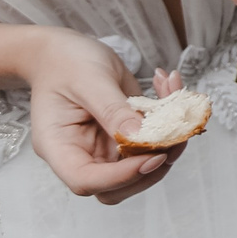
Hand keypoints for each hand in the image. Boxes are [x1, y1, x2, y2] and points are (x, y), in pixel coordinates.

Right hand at [20, 28, 177, 203]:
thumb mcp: (88, 80)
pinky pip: (152, 142)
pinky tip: (169, 87)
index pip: (86, 180)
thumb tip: (140, 137)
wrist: (63, 52)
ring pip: (142, 167)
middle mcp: (82, 154)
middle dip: (154, 166)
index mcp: (59, 146)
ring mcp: (105, 148)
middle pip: (118, 185)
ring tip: (177, 98)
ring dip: (170, 141)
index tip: (153, 156)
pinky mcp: (125, 137)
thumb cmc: (65, 62)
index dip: (122, 176)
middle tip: (177, 133)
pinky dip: (170, 120)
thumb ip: (113, 110)